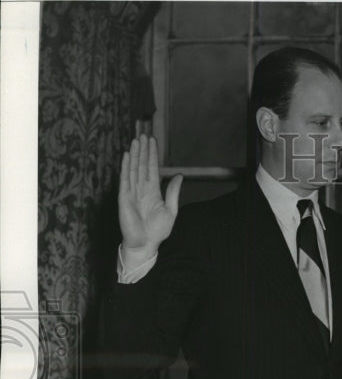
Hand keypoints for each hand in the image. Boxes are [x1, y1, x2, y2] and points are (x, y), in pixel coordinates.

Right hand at [119, 123, 181, 251]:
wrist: (146, 244)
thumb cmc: (157, 231)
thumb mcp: (171, 209)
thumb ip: (173, 192)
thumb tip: (179, 176)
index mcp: (153, 191)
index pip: (152, 169)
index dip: (152, 155)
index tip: (152, 141)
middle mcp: (141, 189)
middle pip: (142, 165)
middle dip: (143, 150)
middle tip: (144, 134)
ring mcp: (132, 192)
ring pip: (133, 169)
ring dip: (135, 154)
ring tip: (136, 140)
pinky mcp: (124, 197)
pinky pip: (125, 179)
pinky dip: (126, 167)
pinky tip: (127, 155)